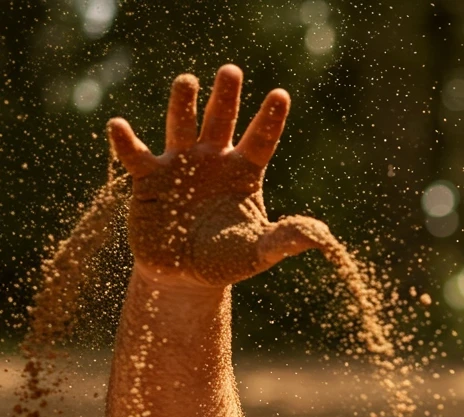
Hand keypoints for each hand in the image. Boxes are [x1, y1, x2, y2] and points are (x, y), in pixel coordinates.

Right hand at [108, 65, 330, 287]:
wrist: (184, 275)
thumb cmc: (226, 259)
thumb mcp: (259, 252)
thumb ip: (286, 239)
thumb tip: (322, 236)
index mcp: (243, 173)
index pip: (261, 140)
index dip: (270, 119)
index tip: (281, 94)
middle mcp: (212, 160)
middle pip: (221, 121)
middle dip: (225, 96)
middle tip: (231, 71)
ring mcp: (179, 165)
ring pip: (182, 126)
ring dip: (183, 104)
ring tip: (188, 81)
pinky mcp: (148, 179)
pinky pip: (135, 156)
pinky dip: (126, 141)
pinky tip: (119, 126)